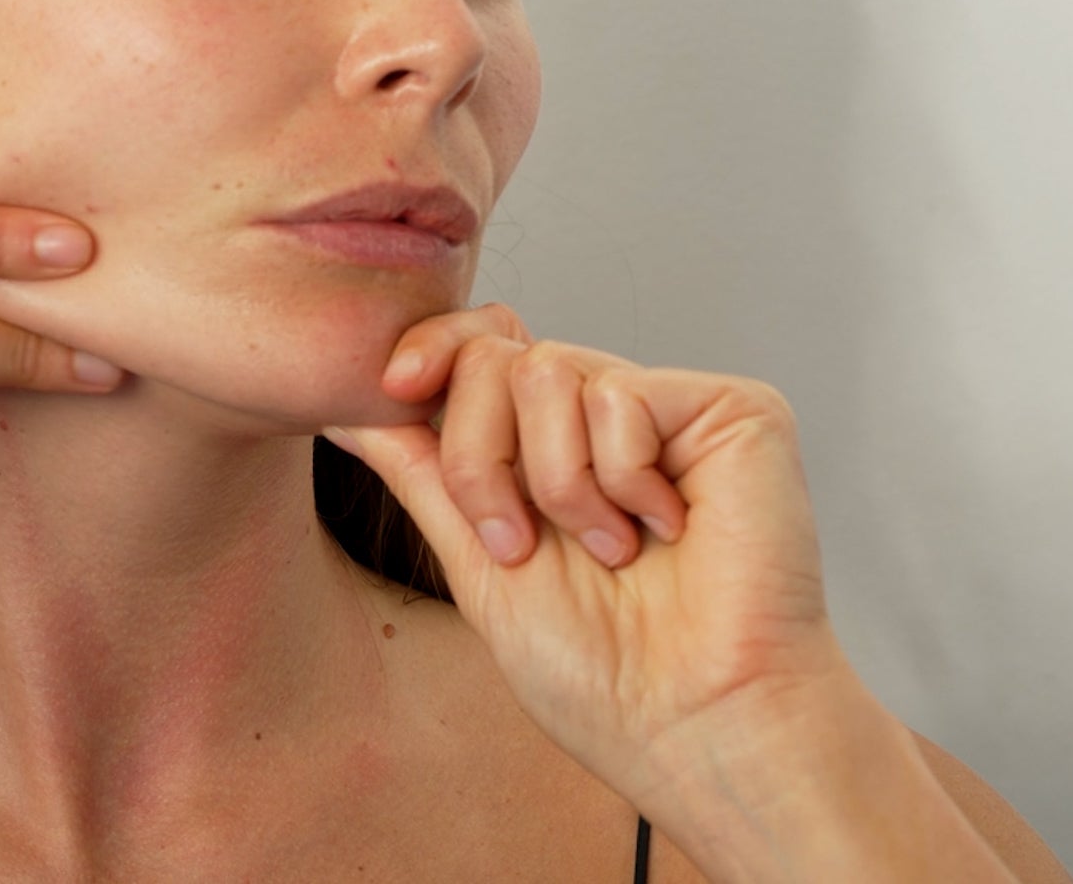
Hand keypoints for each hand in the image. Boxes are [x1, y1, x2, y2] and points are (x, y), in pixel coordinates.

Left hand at [324, 304, 853, 803]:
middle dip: (479, 457)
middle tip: (518, 543)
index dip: (432, 352)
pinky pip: (621, 394)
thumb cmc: (599, 674)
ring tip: (608, 552)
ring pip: (547, 369)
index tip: (394, 388)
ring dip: (555, 484)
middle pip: (496, 356)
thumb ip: (418, 471)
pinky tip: (666, 531)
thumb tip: (339, 411)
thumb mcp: (474, 560)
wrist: (691, 723)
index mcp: (552, 448)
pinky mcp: (733, 409)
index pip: (481, 350)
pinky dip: (622, 477)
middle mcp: (610, 417)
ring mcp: (672, 409)